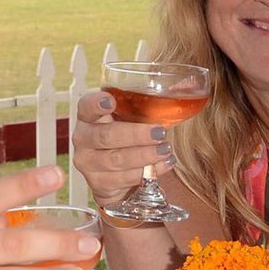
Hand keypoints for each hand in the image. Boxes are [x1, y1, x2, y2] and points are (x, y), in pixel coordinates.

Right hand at [69, 89, 172, 207]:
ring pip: (116, 159)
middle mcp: (83, 138)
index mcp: (88, 116)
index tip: (110, 101)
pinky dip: (146, 172)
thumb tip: (185, 86)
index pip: (86, 106)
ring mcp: (88, 162)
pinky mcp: (98, 183)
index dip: (96, 103)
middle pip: (106, 136)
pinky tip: (163, 165)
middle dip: (135, 134)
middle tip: (159, 132)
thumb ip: (148, 105)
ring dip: (144, 155)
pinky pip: (123, 178)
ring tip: (165, 150)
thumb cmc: (126, 139)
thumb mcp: (132, 120)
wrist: (115, 176)